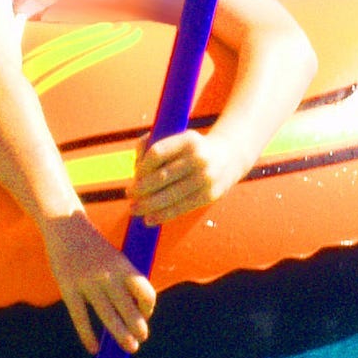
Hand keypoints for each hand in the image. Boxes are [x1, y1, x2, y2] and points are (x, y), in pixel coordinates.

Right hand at [40, 212, 155, 356]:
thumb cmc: (93, 245)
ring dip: (120, 335)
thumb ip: (124, 278)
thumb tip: (135, 309)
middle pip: (129, 307)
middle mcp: (108, 275)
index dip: (149, 307)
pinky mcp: (68, 288)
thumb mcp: (115, 256)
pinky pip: (80, 317)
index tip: (145, 315)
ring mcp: (87, 282)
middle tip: (140, 341)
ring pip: (107, 315)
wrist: (64, 226)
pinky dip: (87, 335)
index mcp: (123, 265)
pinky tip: (93, 349)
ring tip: (129, 347)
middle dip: (138, 328)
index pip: (145, 291)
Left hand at [128, 129, 243, 226]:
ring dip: (148, 204)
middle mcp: (199, 158)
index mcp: (188, 140)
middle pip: (162, 176)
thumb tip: (136, 168)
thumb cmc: (191, 149)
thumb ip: (151, 144)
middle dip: (141, 188)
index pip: (157, 153)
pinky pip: (182, 208)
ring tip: (134, 209)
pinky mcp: (210, 195)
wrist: (228, 157)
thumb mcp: (177, 138)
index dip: (142, 167)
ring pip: (171, 195)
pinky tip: (149, 219)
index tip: (134, 175)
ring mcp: (206, 178)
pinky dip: (163, 215)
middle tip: (129, 194)